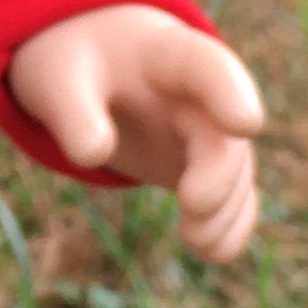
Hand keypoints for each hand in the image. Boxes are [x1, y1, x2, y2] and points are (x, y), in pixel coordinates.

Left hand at [7, 5, 262, 260]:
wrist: (91, 69)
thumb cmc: (77, 69)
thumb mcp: (60, 81)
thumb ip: (75, 113)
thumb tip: (93, 154)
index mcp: (166, 55)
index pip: (207, 66)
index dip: (231, 92)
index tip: (248, 124)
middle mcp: (200, 93)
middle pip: (224, 131)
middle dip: (220, 171)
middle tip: (194, 205)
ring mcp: (208, 129)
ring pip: (234, 170)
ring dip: (225, 209)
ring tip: (199, 243)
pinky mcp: (205, 165)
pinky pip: (231, 196)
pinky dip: (229, 225)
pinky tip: (213, 252)